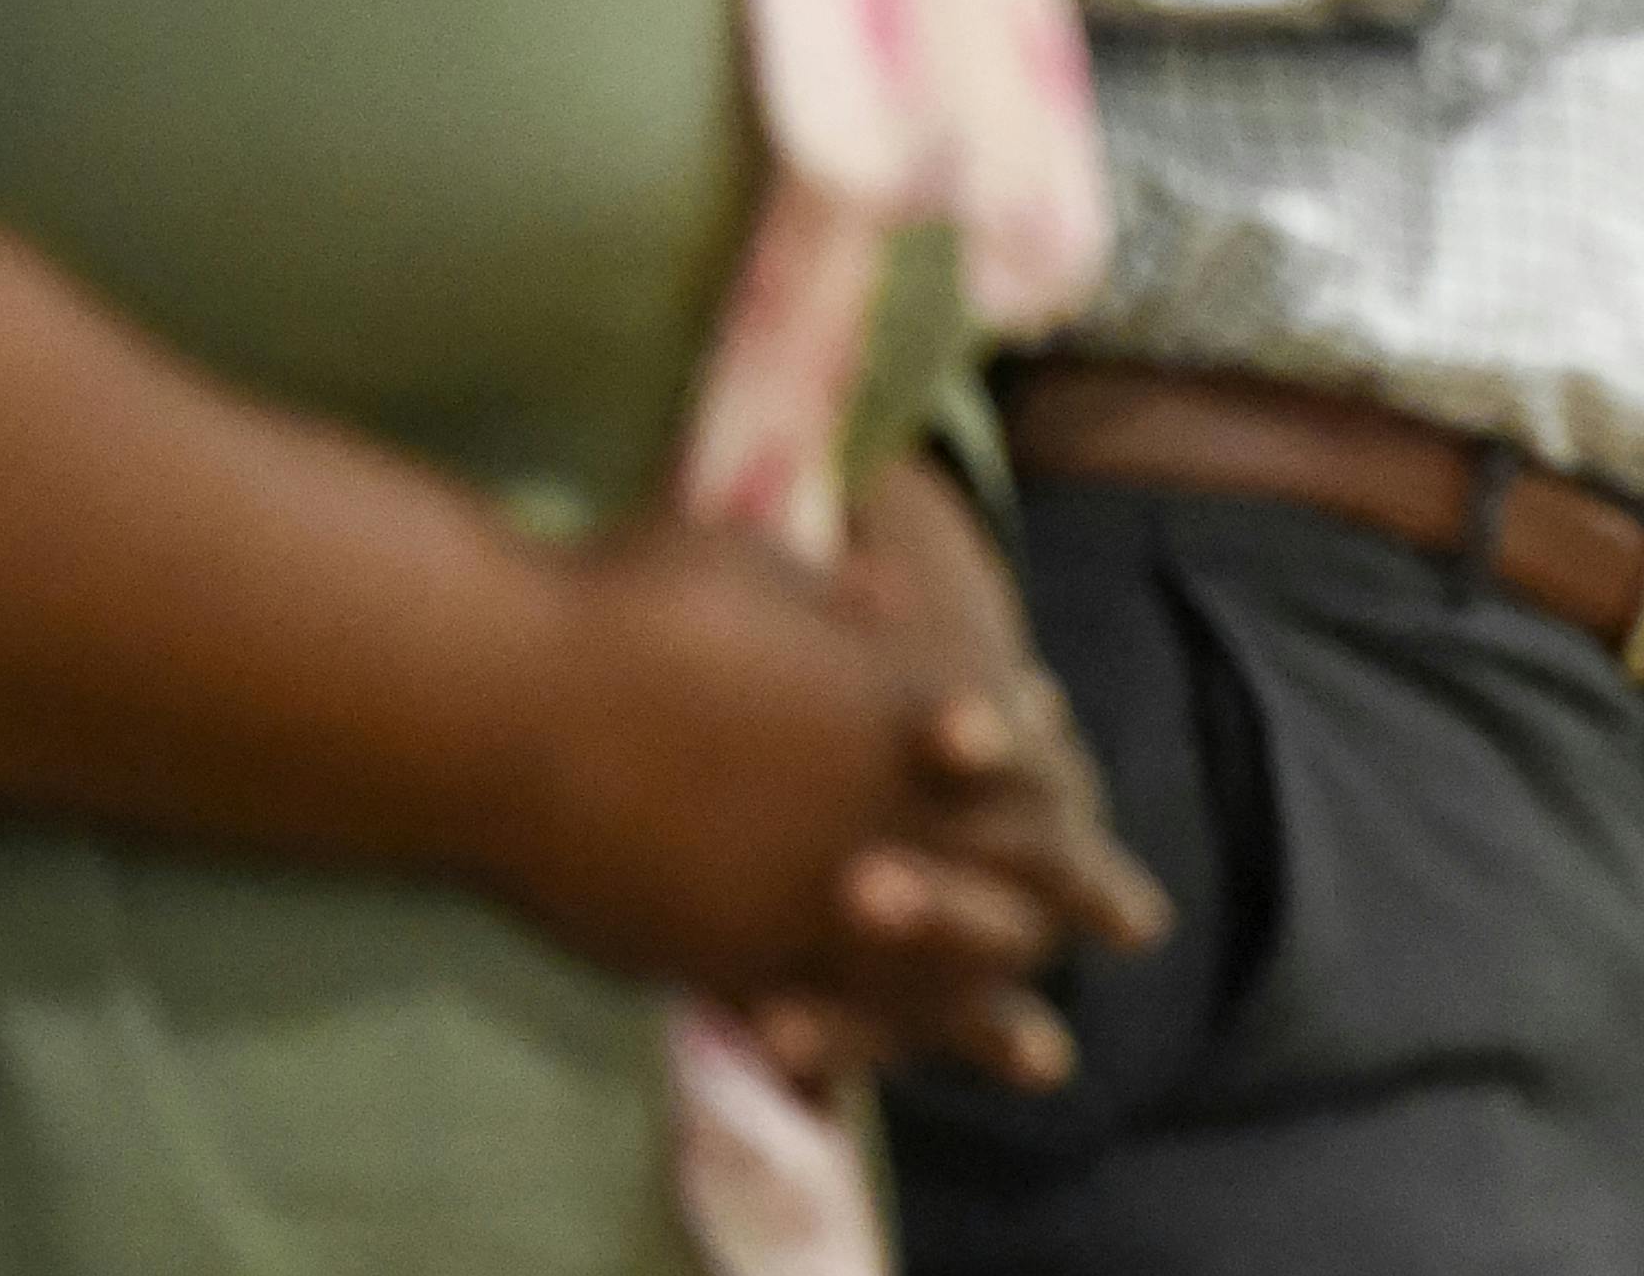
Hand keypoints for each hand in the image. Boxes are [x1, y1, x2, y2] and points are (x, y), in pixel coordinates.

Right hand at [481, 502, 1157, 1084]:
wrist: (501, 686)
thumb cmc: (625, 597)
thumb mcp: (757, 563)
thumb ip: (835, 599)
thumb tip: (887, 594)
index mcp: (896, 700)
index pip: (1016, 753)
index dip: (1059, 779)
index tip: (1095, 785)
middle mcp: (875, 803)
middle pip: (1007, 867)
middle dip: (1076, 896)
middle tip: (1142, 925)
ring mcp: (805, 886)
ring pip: (933, 964)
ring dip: (993, 1011)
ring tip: (1048, 1058)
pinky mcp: (724, 949)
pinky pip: (819, 1014)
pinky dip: (866, 1049)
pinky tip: (891, 1080)